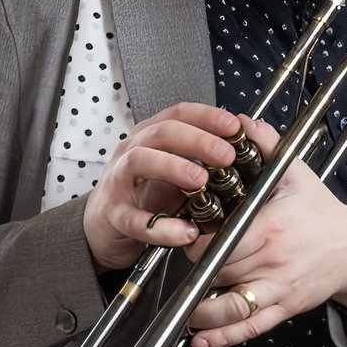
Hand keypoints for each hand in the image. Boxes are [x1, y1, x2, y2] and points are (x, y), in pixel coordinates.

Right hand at [81, 102, 243, 271]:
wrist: (104, 225)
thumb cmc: (144, 194)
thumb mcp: (176, 170)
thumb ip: (202, 159)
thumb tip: (242, 148)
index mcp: (150, 136)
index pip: (178, 114)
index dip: (207, 116)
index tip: (234, 126)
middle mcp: (132, 150)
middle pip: (162, 132)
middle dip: (197, 140)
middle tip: (226, 155)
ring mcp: (119, 180)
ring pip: (140, 161)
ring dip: (173, 167)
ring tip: (201, 180)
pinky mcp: (113, 213)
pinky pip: (134, 218)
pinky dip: (161, 226)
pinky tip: (186, 232)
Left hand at [184, 116, 346, 346]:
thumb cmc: (320, 211)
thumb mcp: (296, 173)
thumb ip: (266, 144)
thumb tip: (240, 120)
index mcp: (271, 226)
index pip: (223, 239)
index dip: (197, 241)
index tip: (185, 235)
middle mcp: (274, 260)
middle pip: (220, 271)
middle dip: (194, 270)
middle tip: (179, 263)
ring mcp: (279, 287)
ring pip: (231, 306)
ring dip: (201, 311)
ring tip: (182, 308)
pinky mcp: (283, 308)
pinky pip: (250, 328)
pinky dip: (222, 338)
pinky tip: (200, 340)